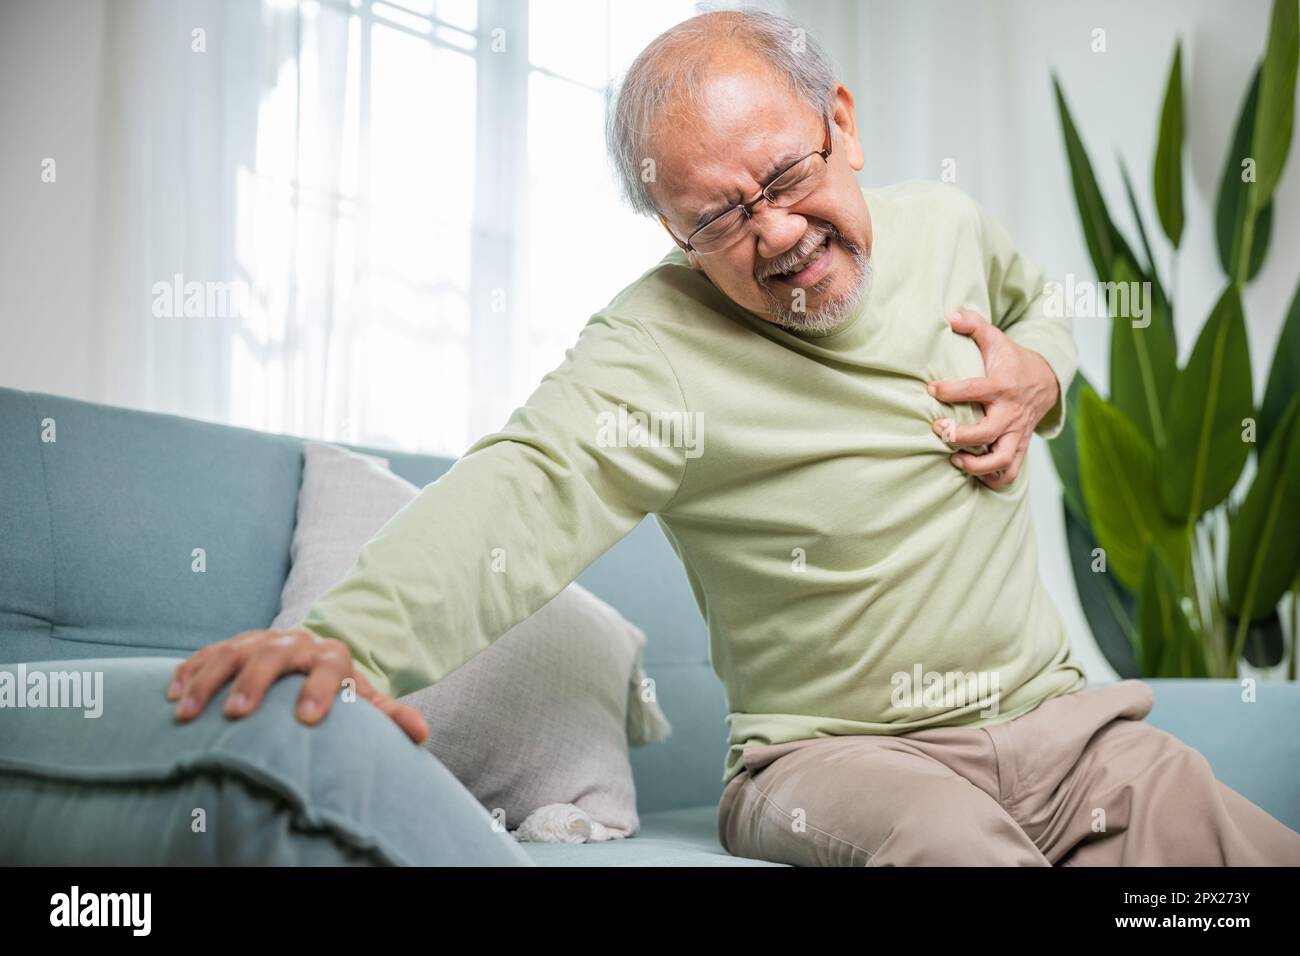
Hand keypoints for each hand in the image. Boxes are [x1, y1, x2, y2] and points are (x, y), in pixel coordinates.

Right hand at [166, 628, 428, 743]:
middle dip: (254, 683)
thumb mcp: (364, 697)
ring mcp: (259, 640)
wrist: (314, 655)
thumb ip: (388, 715)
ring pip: (231, 652)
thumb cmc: (339, 688)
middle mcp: (294, 642)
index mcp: (332, 655)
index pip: (331, 666)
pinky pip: (206, 653)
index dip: (320, 689)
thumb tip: (421, 733)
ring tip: (186, 713)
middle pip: (273, 655)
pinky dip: (187, 671)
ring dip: (207, 681)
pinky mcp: (232, 645)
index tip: (307, 719)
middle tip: (238, 715)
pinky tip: (171, 694)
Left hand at [927, 309, 1059, 489]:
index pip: (974, 389)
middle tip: (939, 430)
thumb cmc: (1012, 360)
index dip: (949, 390)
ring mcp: (1016, 432)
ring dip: (977, 465)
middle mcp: (1010, 412)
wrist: (1046, 381)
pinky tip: (972, 475)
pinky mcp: (1019, 446)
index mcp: (1001, 385)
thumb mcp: (996, 339)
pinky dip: (993, 479)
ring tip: (954, 460)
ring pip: (1002, 458)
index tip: (931, 389)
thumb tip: (949, 315)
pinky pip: (1010, 471)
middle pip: (987, 432)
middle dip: (960, 436)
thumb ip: (974, 325)